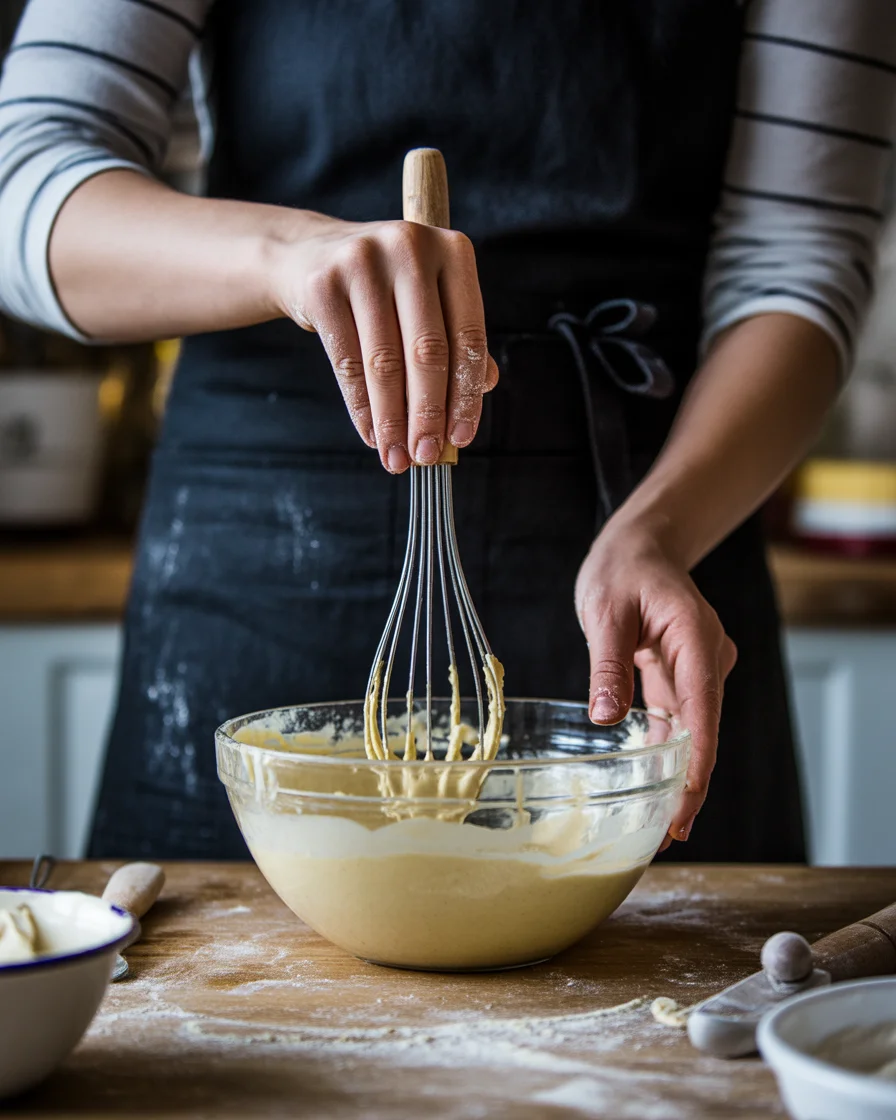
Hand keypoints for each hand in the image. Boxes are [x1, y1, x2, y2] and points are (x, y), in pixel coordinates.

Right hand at [275, 214, 499, 471]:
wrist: (310, 256)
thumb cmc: (385, 288)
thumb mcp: (429, 302)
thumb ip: (459, 340)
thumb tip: (484, 389)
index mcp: (452, 250)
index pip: (469, 334)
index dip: (467, 394)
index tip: (461, 439)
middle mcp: (410, 247)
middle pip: (427, 350)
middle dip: (428, 414)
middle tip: (427, 456)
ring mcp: (362, 261)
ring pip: (384, 362)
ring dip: (392, 420)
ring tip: (397, 457)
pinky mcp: (323, 284)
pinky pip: (347, 362)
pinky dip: (361, 408)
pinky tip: (371, 434)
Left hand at [575, 517, 736, 850]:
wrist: (641, 546)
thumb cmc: (623, 569)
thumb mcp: (606, 612)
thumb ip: (608, 665)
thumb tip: (606, 719)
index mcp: (696, 639)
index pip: (703, 714)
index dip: (696, 768)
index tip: (686, 809)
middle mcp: (707, 659)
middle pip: (704, 731)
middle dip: (689, 784)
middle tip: (667, 836)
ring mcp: (698, 669)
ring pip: (693, 730)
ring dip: (678, 774)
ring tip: (659, 825)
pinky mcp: (682, 676)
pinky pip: (679, 719)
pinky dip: (667, 751)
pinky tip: (655, 786)